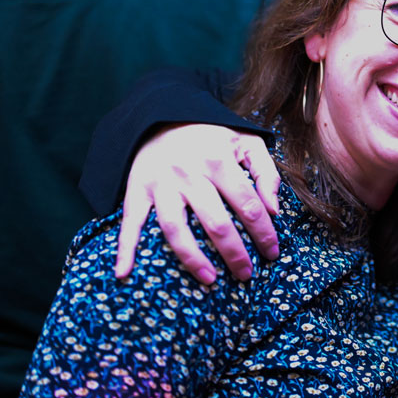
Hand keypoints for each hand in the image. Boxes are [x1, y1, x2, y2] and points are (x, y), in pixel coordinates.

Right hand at [115, 124, 281, 283]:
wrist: (163, 118)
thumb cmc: (212, 137)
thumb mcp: (247, 141)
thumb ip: (267, 173)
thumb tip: (274, 210)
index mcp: (219, 160)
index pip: (248, 205)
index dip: (264, 233)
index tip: (272, 253)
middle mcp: (189, 173)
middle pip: (215, 222)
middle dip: (235, 253)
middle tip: (247, 274)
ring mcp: (160, 184)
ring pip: (175, 229)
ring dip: (192, 259)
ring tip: (211, 280)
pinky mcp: (137, 190)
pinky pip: (130, 223)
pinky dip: (124, 249)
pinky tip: (123, 273)